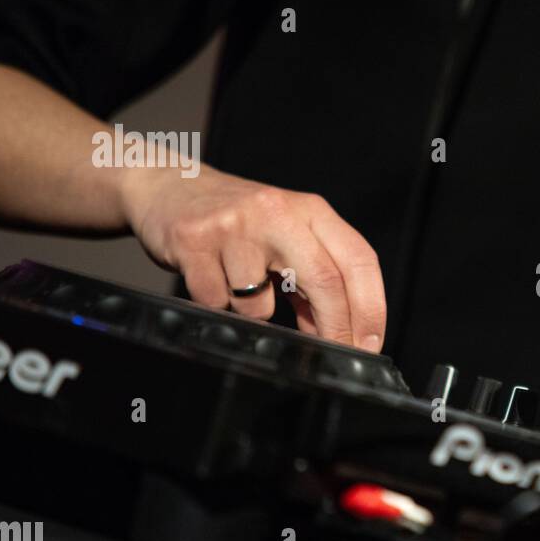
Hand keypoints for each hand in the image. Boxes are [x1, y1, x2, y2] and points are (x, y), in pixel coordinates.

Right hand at [120, 165, 385, 350]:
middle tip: (337, 356)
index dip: (371, 307)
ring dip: (256, 314)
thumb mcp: (286, 236)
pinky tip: (211, 278)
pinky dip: (217, 304)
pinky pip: (217, 301)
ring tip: (239, 286)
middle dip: (336, 328)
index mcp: (310, 210)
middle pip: (325, 280)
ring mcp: (235, 225)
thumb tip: (337, 333)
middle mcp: (277, 212)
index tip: (369, 343)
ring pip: (261, 303)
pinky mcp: (194, 240)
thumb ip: (313, 279)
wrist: (169, 184)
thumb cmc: (237, 220)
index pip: (358, 260)